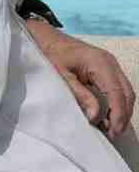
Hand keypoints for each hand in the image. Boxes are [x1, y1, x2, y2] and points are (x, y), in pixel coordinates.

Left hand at [27, 21, 135, 138]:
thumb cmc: (51, 53)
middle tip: (113, 134)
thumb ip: (80, 95)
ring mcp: (110, 64)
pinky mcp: (106, 67)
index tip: (114, 132)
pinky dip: (116, 102)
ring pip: (125, 91)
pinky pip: (118, 87)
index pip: (117, 93)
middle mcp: (110, 62)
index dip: (118, 114)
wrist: (45, 36)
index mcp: (100, 63)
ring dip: (121, 110)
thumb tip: (95, 116)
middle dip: (123, 115)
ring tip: (111, 128)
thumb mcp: (61, 76)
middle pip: (127, 93)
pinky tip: (108, 115)